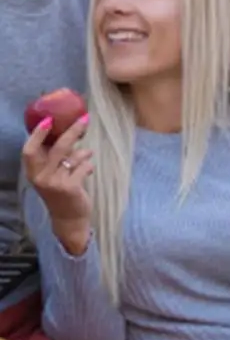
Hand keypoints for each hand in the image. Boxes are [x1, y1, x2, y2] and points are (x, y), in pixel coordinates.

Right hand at [22, 114, 92, 254]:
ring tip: (87, 152)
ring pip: (73, 157)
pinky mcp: (70, 188)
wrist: (68, 219)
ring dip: (84, 152)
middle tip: (84, 120)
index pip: (29, 150)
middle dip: (72, 131)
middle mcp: (41, 177)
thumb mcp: (51, 176)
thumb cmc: (60, 193)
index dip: (38, 134)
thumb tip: (66, 134)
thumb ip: (52, 159)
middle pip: (57, 148)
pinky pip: (83, 167)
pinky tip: (89, 168)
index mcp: (33, 172)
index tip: (49, 119)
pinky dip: (89, 165)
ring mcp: (55, 183)